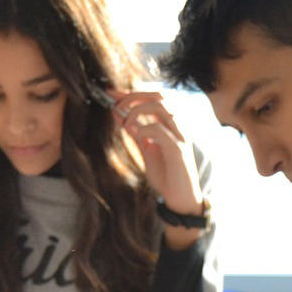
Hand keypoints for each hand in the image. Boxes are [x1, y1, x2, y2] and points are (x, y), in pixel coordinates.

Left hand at [110, 91, 202, 237]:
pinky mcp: (178, 150)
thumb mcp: (146, 149)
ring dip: (137, 111)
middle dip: (133, 96)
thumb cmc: (166, 174)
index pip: (153, 98)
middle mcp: (178, 126)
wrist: (181, 199)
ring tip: (126, 123)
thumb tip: (117, 113)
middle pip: (159, 96)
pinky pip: (160, 130)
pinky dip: (144, 129)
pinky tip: (137, 136)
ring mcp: (180, 136)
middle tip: (116, 106)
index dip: (130, 93)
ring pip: (161, 107)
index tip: (110, 93)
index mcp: (171, 124)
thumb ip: (134, 131)